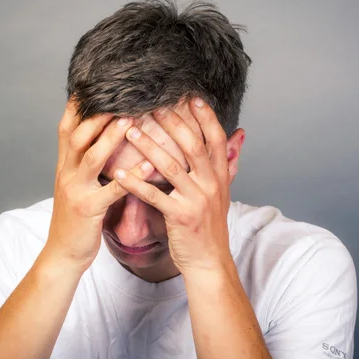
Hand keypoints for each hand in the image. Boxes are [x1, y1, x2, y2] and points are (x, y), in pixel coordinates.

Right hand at [44, 98, 148, 271]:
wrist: (63, 254)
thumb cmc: (76, 218)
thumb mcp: (74, 186)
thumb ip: (83, 163)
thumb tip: (98, 139)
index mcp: (64, 166)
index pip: (66, 128)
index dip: (77, 106)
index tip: (92, 84)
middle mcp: (66, 174)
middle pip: (78, 136)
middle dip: (96, 114)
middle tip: (119, 94)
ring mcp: (75, 191)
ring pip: (92, 157)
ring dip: (110, 137)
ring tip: (130, 119)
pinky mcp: (88, 210)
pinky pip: (113, 190)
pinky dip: (132, 176)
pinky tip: (149, 164)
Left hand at [113, 97, 233, 273]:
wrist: (209, 261)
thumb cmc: (209, 225)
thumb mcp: (223, 192)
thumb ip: (227, 161)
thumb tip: (239, 133)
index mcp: (220, 176)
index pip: (216, 139)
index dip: (206, 117)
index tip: (191, 97)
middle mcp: (211, 184)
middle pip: (192, 146)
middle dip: (172, 123)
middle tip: (152, 105)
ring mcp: (197, 200)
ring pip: (171, 166)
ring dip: (148, 146)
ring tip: (129, 130)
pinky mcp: (180, 216)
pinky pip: (154, 196)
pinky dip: (135, 183)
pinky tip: (119, 172)